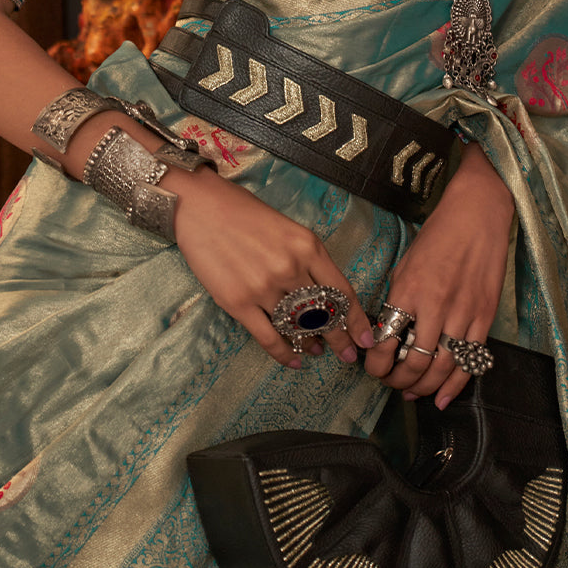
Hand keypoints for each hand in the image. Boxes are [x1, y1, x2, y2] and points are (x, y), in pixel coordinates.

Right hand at [171, 168, 374, 370]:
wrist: (201, 206)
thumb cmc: (244, 212)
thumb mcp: (289, 228)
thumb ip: (308, 258)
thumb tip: (324, 293)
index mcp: (308, 246)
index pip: (343, 291)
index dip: (358, 320)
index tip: (367, 337)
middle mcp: (290, 268)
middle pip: (325, 315)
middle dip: (340, 339)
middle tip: (348, 355)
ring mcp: (263, 287)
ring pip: (297, 329)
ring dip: (311, 345)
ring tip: (318, 352)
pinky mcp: (237, 302)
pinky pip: (268, 337)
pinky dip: (284, 353)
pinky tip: (294, 360)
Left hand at [364, 143, 514, 407]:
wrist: (478, 213)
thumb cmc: (438, 234)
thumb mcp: (407, 262)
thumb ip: (399, 298)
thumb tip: (388, 331)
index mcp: (409, 289)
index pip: (386, 340)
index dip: (376, 363)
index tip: (372, 368)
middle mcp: (435, 306)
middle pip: (414, 362)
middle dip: (398, 380)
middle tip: (391, 383)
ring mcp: (464, 314)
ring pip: (442, 368)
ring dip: (424, 387)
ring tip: (412, 392)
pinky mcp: (485, 318)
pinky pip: (470, 362)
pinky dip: (455, 385)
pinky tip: (443, 397)